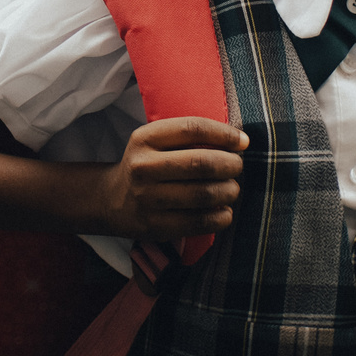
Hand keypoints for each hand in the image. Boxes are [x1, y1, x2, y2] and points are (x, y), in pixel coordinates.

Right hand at [91, 117, 246, 245]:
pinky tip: (224, 211)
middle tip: (237, 167)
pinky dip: (220, 217)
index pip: (192, 129)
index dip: (224, 134)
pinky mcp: (156, 226)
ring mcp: (148, 199)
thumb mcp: (155, 141)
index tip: (243, 142)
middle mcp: (143, 167)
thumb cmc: (147, 165)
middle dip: (230, 165)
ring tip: (232, 189)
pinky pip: (199, 222)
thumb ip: (189, 138)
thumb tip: (240, 142)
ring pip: (203, 194)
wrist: (112, 201)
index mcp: (145, 139)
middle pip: (201, 163)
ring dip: (228, 191)